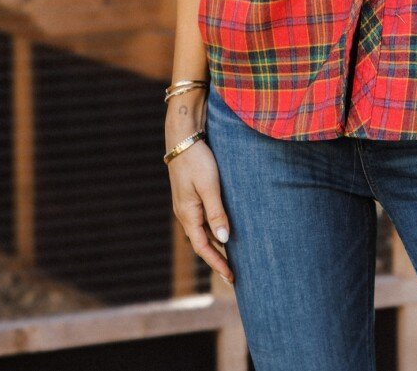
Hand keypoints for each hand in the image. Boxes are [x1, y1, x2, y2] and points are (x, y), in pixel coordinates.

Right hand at [166, 137, 234, 285]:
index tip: (231, 276)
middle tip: (233, 273)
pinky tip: (224, 230)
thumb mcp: (209, 186)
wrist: (183, 138)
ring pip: (203, 232)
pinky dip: (213, 229)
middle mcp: (185, 213)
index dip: (217, 263)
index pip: (203, 247)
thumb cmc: (197, 160)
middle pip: (202, 243)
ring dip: (216, 244)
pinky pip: (203, 220)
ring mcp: (187, 205)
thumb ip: (216, 212)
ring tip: (232, 256)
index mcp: (188, 215)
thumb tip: (224, 240)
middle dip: (217, 258)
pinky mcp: (191, 196)